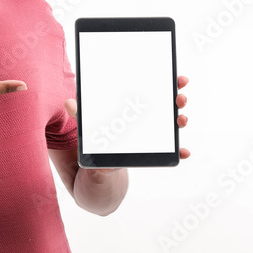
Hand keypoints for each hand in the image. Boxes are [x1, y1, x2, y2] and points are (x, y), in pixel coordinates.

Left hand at [63, 74, 189, 172]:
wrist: (95, 174)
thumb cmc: (93, 145)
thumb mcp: (86, 130)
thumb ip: (81, 117)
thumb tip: (68, 102)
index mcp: (131, 110)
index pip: (151, 91)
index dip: (166, 82)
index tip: (176, 77)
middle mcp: (144, 122)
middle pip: (165, 107)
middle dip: (176, 99)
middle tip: (179, 97)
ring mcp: (149, 139)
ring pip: (169, 127)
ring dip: (179, 121)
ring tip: (180, 119)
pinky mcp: (149, 156)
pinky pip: (167, 153)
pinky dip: (177, 152)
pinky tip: (183, 152)